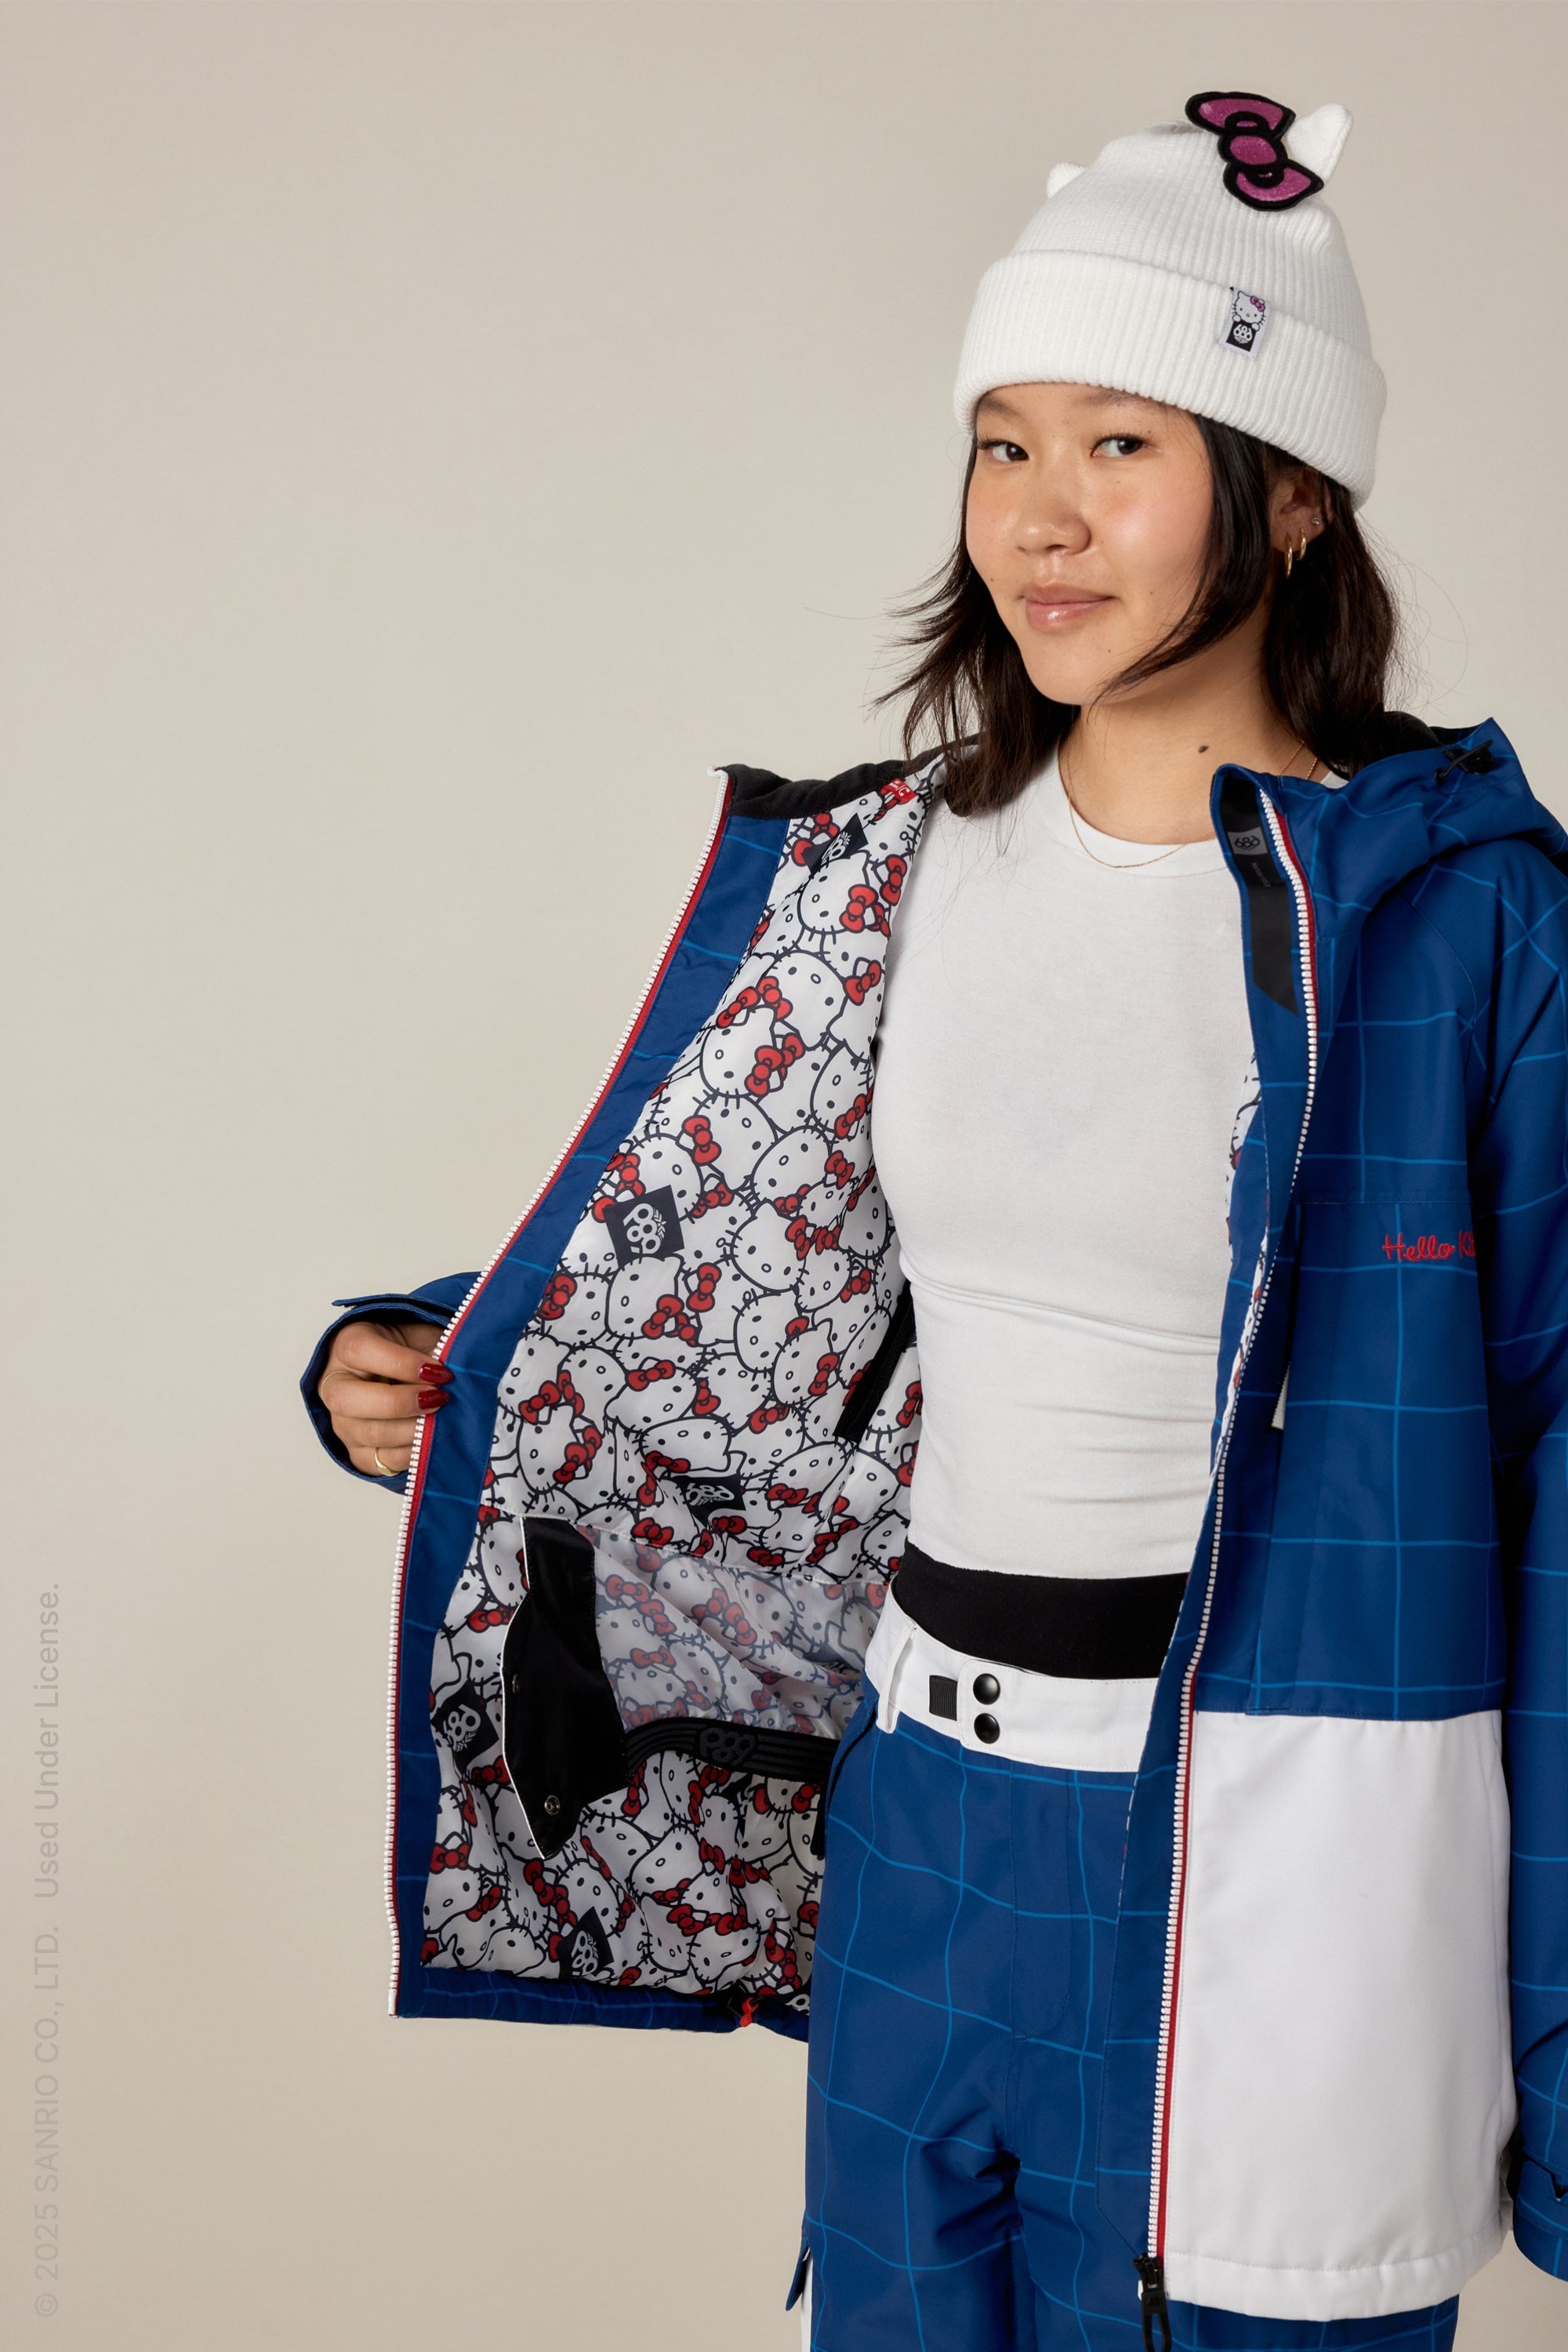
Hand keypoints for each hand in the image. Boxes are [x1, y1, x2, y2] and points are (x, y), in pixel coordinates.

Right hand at [318, 1318, 448, 1476]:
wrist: (402, 1376)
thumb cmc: (412, 1352)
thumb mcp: (422, 1338)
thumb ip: (434, 1349)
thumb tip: (456, 1371)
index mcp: (347, 1345)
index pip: (360, 1351)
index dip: (403, 1363)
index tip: (439, 1371)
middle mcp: (335, 1385)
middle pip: (349, 1400)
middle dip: (401, 1403)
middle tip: (438, 1398)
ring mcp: (342, 1423)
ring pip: (369, 1433)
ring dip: (412, 1430)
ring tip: (440, 1419)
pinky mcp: (357, 1452)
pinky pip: (380, 1461)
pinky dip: (411, 1454)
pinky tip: (430, 1440)